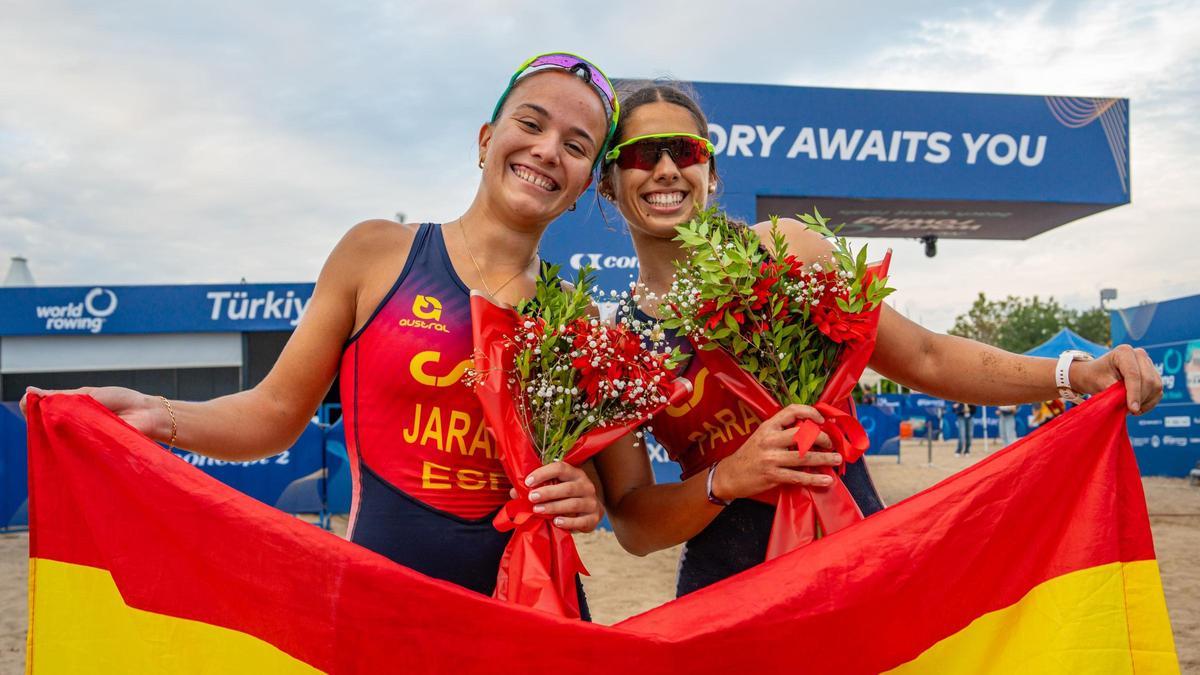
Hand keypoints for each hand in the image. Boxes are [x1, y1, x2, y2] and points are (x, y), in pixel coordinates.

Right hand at [20, 386, 168, 438]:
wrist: (147, 413)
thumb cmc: (122, 402)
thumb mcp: (89, 394)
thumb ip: (61, 397)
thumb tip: (30, 391)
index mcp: (69, 412)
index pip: (43, 414)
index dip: (33, 410)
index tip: (27, 403)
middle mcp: (72, 429)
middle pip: (46, 428)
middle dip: (39, 421)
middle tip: (37, 412)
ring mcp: (80, 442)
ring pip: (58, 440)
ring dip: (55, 430)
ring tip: (57, 421)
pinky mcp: (90, 452)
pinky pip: (75, 450)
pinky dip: (70, 442)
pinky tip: (67, 435)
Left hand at [523, 461, 601, 531]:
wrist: (590, 512)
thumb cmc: (566, 498)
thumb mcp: (554, 489)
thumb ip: (535, 489)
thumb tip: (514, 493)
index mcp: (575, 474)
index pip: (560, 468)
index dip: (543, 473)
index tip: (528, 481)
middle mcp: (586, 485)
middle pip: (568, 487)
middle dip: (548, 492)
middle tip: (531, 497)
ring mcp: (592, 502)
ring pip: (573, 503)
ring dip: (554, 507)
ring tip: (538, 510)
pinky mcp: (594, 518)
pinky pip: (581, 521)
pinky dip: (568, 522)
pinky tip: (556, 522)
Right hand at [711, 404, 842, 501]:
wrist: (730, 475)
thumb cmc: (749, 455)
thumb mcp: (761, 436)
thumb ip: (781, 432)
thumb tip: (810, 430)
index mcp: (768, 427)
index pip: (791, 411)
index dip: (810, 412)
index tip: (822, 420)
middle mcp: (769, 440)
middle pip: (803, 434)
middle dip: (822, 438)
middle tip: (831, 444)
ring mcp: (771, 458)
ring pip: (804, 457)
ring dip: (825, 459)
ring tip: (837, 459)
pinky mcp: (772, 476)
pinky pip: (799, 477)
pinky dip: (815, 479)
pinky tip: (827, 480)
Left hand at [1071, 345, 1162, 414]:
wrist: (1097, 374)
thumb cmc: (1096, 377)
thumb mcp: (1099, 383)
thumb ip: (1115, 391)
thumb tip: (1129, 405)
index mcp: (1124, 351)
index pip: (1133, 374)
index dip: (1134, 393)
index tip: (1132, 409)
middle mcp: (1139, 354)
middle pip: (1148, 380)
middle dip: (1140, 398)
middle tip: (1129, 411)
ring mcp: (1149, 364)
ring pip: (1156, 386)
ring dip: (1145, 402)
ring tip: (1131, 410)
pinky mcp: (1154, 375)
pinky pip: (1158, 392)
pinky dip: (1149, 403)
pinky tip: (1137, 408)